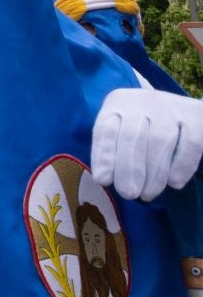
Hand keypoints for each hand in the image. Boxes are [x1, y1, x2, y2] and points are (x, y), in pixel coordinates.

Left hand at [92, 86, 202, 201]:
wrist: (180, 108)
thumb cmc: (143, 125)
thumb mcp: (122, 127)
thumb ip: (114, 147)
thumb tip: (106, 179)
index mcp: (118, 103)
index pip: (106, 129)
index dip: (104, 156)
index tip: (103, 180)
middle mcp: (141, 102)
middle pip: (132, 136)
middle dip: (129, 168)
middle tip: (128, 194)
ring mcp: (170, 108)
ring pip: (160, 140)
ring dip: (153, 172)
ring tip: (147, 194)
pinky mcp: (195, 116)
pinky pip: (190, 143)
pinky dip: (182, 165)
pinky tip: (175, 183)